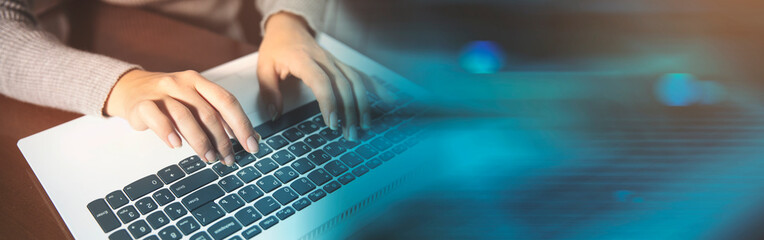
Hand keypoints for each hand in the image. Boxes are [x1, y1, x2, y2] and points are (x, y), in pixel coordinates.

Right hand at [105, 69, 259, 165]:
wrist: (130, 89)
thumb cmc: (169, 100)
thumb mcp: (195, 102)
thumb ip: (219, 117)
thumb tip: (251, 138)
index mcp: (200, 82)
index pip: (227, 101)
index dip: (242, 124)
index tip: (252, 145)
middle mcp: (182, 84)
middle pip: (208, 113)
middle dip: (223, 140)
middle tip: (228, 159)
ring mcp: (162, 93)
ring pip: (185, 117)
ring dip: (201, 142)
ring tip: (209, 158)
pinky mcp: (142, 104)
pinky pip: (158, 118)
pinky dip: (169, 133)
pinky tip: (177, 146)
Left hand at [257, 12, 391, 140]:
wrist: (288, 28)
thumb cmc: (276, 48)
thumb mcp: (264, 68)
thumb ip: (269, 92)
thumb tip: (275, 116)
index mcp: (303, 60)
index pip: (321, 82)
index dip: (329, 103)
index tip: (332, 123)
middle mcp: (324, 60)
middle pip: (343, 85)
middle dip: (349, 111)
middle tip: (349, 134)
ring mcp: (335, 61)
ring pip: (355, 81)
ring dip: (363, 105)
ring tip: (364, 126)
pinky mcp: (342, 65)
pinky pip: (361, 75)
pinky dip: (377, 88)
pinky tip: (388, 100)